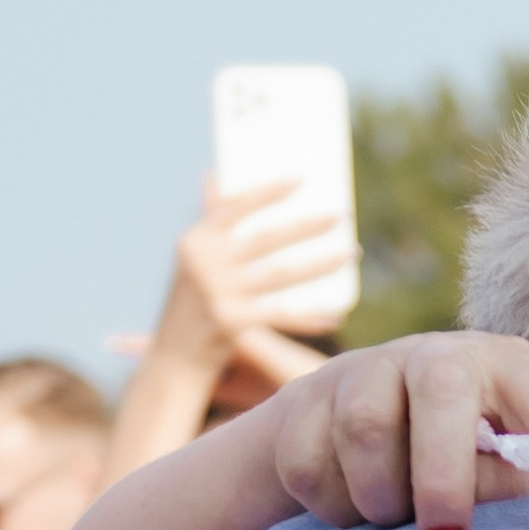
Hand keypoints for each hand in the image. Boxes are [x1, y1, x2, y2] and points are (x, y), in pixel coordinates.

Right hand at [154, 175, 354, 379]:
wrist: (175, 356)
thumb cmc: (194, 301)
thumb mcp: (194, 259)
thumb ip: (211, 221)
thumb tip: (214, 173)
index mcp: (196, 240)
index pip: (236, 206)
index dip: (268, 192)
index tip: (302, 179)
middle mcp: (205, 262)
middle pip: (268, 238)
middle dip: (309, 225)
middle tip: (343, 216)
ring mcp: (218, 292)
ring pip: (282, 274)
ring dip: (322, 263)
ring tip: (353, 253)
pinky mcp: (231, 322)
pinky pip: (282, 316)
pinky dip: (311, 316)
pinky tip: (337, 314)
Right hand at [267, 334, 528, 529]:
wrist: (343, 428)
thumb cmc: (451, 459)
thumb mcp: (495, 469)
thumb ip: (511, 487)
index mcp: (508, 369)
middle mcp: (440, 354)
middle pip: (440, 389)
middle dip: (442, 479)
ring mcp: (367, 367)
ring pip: (365, 428)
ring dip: (380, 497)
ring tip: (392, 517)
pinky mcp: (304, 398)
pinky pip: (310, 462)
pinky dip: (333, 506)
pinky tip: (350, 507)